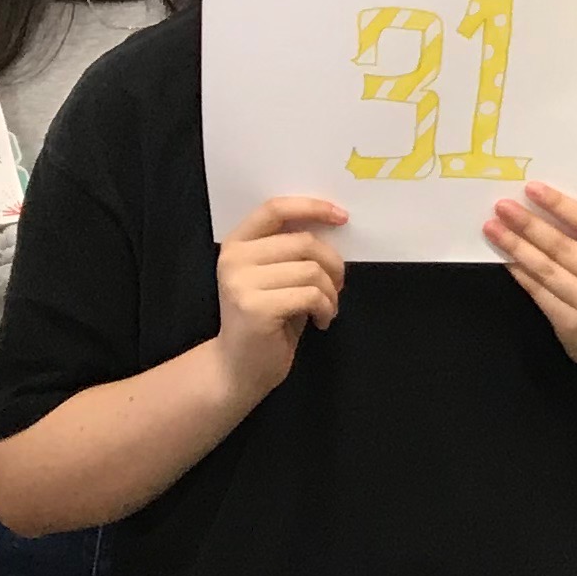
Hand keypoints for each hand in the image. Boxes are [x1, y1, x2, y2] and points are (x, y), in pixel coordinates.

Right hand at [213, 196, 346, 403]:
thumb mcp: (276, 276)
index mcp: (237, 244)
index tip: (342, 217)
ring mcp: (241, 283)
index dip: (312, 207)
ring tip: (326, 308)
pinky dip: (326, 308)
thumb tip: (334, 224)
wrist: (238, 368)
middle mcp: (234, 258)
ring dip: (331, 292)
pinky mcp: (256, 307)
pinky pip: (311, 296)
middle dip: (333, 265)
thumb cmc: (267, 320)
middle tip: (337, 286)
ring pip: (312, 270)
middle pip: (304, 242)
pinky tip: (320, 322)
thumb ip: (292, 250)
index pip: (275, 208)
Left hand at [485, 181, 576, 382]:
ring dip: (516, 247)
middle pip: (562, 247)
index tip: (533, 189)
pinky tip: (506, 259)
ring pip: (546, 269)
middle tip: (503, 207)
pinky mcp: (571, 325)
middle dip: (529, 224)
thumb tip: (548, 214)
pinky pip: (539, 293)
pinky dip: (521, 274)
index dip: (560, 205)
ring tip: (494, 229)